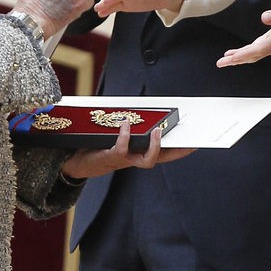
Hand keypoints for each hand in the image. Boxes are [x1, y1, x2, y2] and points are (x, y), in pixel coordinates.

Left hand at [61, 121, 191, 177]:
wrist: (76, 163)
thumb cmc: (97, 147)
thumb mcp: (114, 136)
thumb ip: (126, 127)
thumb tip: (135, 108)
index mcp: (138, 154)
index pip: (165, 154)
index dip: (180, 150)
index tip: (195, 143)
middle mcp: (134, 159)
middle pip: (162, 159)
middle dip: (177, 152)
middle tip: (188, 142)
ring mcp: (124, 160)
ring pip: (146, 160)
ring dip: (154, 146)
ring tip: (157, 130)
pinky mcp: (110, 157)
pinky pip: (121, 148)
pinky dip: (125, 136)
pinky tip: (126, 124)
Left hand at [217, 0, 270, 65]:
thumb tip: (264, 17)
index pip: (257, 49)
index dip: (243, 54)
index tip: (231, 58)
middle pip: (252, 56)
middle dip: (236, 60)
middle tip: (221, 63)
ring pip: (252, 55)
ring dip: (238, 58)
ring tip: (223, 61)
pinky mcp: (270, 42)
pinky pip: (254, 51)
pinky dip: (243, 53)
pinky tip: (234, 54)